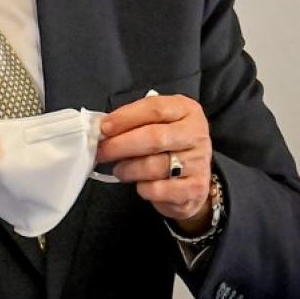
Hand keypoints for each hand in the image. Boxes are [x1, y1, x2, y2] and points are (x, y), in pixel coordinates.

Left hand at [96, 94, 212, 230]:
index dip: (125, 117)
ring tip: (120, 169)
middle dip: (120, 145)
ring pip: (153, 166)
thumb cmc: (168, 144)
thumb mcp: (157, 122)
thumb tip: (103, 129)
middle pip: (153, 138)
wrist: (194, 174)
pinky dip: (143, 188)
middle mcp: (196, 135)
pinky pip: (158, 190)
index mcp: (186, 110)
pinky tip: (141, 184)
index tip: (103, 127)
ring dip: (128, 169)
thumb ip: (135, 121)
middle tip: (101, 151)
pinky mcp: (195, 189)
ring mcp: (198, 162)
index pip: (154, 108)